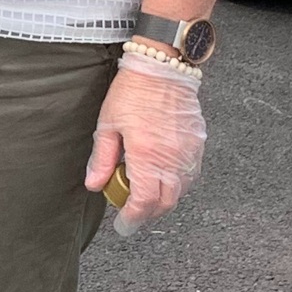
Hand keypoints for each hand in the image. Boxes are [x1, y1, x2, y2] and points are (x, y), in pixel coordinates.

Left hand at [84, 55, 206, 234]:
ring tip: (146, 194)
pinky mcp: (197, 143)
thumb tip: (94, 184)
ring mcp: (188, 151)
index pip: (144, 202)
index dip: (133, 218)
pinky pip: (192, 174)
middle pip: (165, 203)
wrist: (163, 66)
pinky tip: (164, 177)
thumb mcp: (108, 124)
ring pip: (181, 191)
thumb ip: (102, 158)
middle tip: (133, 213)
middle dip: (148, 214)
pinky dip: (179, 183)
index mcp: (147, 155)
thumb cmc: (133, 91)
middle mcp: (171, 157)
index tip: (123, 225)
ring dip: (164, 199)